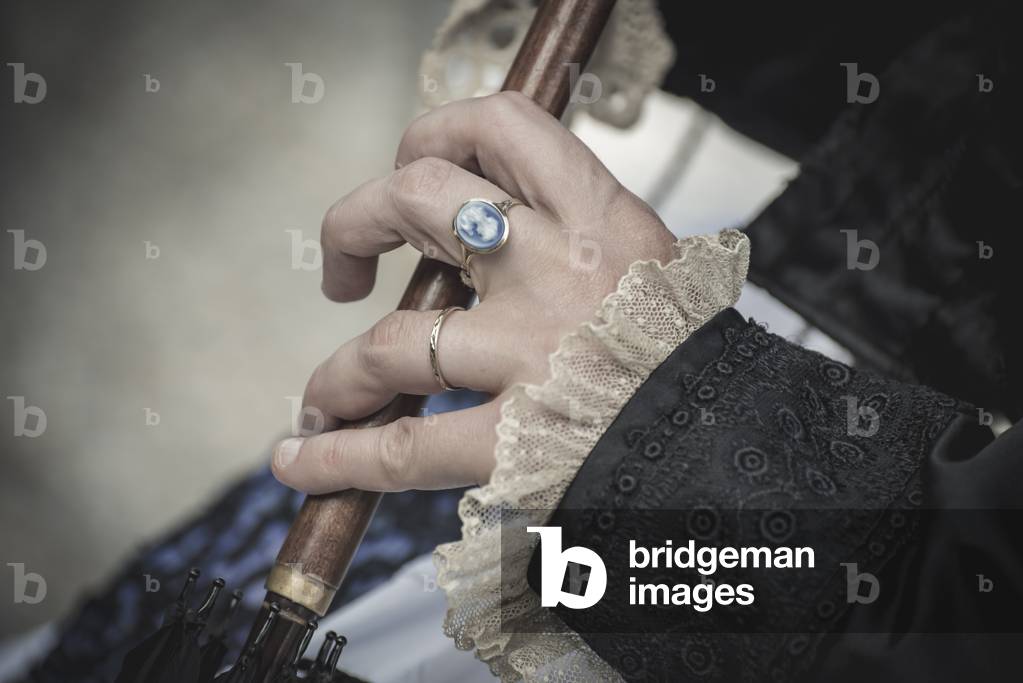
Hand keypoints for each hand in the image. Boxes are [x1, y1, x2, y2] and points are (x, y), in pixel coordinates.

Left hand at [271, 91, 675, 493]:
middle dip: (356, 224)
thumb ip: (576, 236)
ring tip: (325, 397)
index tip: (413, 165)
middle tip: (347, 267)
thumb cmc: (690, 359)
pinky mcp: (518, 438)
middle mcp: (558, 269)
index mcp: (601, 217)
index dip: (436, 133)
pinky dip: (341, 453)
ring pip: (392, 338)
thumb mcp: (649, 266)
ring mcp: (532, 353)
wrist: (738, 444)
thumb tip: (493, 221)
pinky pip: (405, 443)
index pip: (502, 127)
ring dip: (339, 372)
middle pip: (417, 200)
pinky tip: (304, 457)